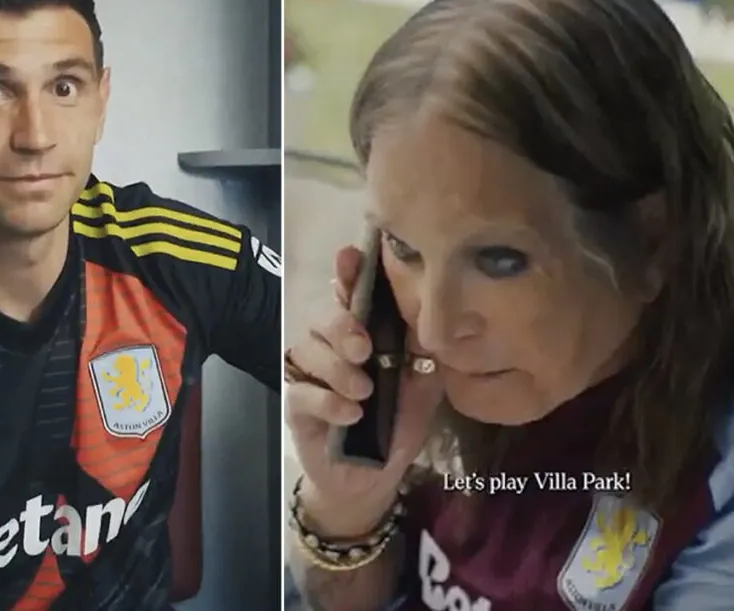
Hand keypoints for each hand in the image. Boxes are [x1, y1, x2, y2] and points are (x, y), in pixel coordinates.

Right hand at [284, 245, 443, 536]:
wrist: (374, 477)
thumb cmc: (397, 423)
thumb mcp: (422, 385)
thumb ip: (425, 351)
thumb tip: (438, 315)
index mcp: (363, 331)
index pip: (350, 292)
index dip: (348, 272)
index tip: (350, 258)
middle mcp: (331, 343)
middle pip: (322, 316)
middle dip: (342, 327)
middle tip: (363, 350)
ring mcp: (309, 372)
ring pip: (308, 350)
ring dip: (338, 370)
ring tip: (364, 393)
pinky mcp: (295, 404)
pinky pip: (301, 391)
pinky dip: (327, 400)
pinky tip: (350, 414)